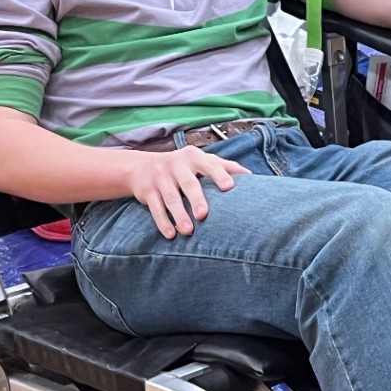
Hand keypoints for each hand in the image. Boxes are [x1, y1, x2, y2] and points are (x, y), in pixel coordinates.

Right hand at [126, 148, 250, 238]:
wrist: (141, 167)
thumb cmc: (181, 166)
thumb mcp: (200, 160)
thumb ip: (224, 166)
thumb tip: (250, 175)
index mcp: (193, 157)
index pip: (209, 164)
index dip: (219, 175)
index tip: (229, 187)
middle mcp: (176, 165)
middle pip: (188, 183)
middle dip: (196, 199)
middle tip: (203, 214)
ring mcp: (160, 177)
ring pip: (171, 198)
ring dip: (179, 215)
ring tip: (189, 231)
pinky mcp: (147, 191)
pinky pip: (155, 208)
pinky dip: (163, 222)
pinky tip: (171, 234)